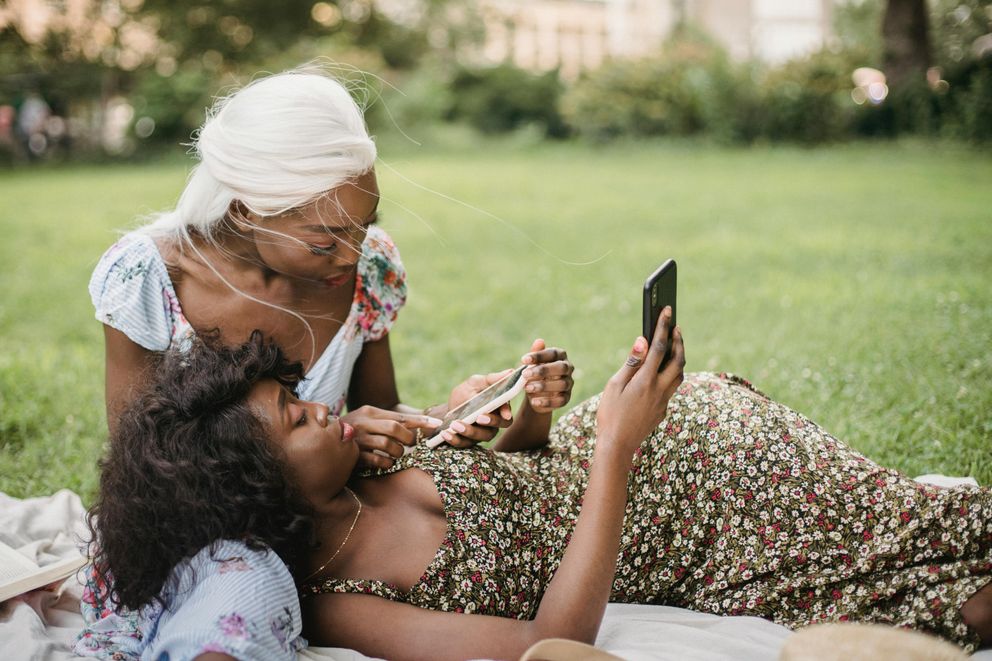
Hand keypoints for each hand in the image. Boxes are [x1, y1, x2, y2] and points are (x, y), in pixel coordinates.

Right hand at [342, 406, 441, 468]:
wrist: (324, 441)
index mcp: (369, 412)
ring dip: (398, 452)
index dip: (420, 421)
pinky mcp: (354, 456)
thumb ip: (388, 420)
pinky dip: (387, 463)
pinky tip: (388, 463)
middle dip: (408, 438)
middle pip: (395, 428)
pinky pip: (378, 461)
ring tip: (398, 454)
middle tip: (411, 444)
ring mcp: (358, 439)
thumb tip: (418, 422)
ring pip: (388, 444)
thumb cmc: (354, 431)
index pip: (399, 416)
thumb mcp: (368, 420)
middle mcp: (363, 423)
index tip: (437, 425)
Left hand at [438, 371, 514, 448]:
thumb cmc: (467, 393)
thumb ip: (491, 379)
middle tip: (479, 417)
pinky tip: (446, 433)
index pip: (507, 415)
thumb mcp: (475, 383)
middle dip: (490, 422)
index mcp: (497, 409)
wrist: (450, 407)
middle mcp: (492, 424)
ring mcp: (480, 434)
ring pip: (480, 437)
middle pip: (496, 428)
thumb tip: (510, 372)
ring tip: (456, 424)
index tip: (504, 413)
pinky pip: (463, 444)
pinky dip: (454, 439)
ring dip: (468, 431)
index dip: (506, 413)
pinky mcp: (467, 442)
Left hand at [520, 339, 573, 413]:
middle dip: (543, 371)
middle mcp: (568, 368)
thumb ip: (535, 354)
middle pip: (561, 368)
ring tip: (527, 388)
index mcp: (560, 356)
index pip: (552, 354)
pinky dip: (547, 401)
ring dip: (544, 386)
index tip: (523, 360)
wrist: (536, 393)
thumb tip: (539, 341)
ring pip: (561, 384)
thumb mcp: (532, 364)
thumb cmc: (535, 373)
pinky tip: (534, 401)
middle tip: (525, 374)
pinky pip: (560, 400)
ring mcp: (569, 384)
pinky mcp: (566, 398)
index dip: (538, 356)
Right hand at [596, 306, 684, 458]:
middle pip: (678, 360)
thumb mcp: (615, 385)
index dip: (663, 326)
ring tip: (673, 345)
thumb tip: (643, 341)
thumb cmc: (610, 414)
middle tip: (675, 327)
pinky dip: (672, 373)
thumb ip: (631, 362)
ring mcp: (664, 401)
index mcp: (646, 381)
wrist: (617, 445)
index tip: (666, 309)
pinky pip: (672, 387)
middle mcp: (660, 390)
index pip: (659, 346)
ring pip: (679, 374)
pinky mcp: (663, 410)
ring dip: (679, 357)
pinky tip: (663, 370)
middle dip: (678, 341)